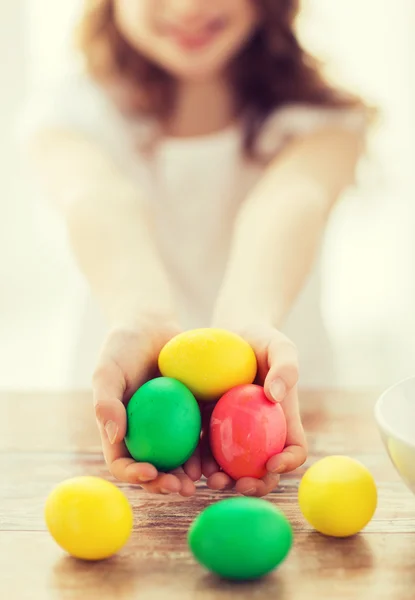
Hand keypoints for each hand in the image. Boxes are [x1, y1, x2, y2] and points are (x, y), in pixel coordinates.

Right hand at [92, 318, 198, 496]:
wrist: (150, 325)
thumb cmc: (122, 347)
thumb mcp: (107, 371)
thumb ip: (105, 402)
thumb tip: (114, 436)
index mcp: (121, 431)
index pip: (122, 462)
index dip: (134, 475)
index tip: (150, 473)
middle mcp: (145, 434)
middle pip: (154, 469)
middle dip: (167, 484)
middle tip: (183, 488)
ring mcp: (170, 427)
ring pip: (180, 458)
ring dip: (192, 473)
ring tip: (207, 478)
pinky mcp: (192, 414)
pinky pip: (201, 434)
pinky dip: (209, 447)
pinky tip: (223, 453)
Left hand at [205, 325, 307, 496]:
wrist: (231, 333)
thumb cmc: (262, 340)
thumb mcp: (280, 347)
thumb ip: (285, 368)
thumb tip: (274, 395)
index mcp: (283, 420)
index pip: (294, 449)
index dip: (288, 462)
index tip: (273, 463)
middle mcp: (261, 433)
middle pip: (263, 469)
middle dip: (253, 484)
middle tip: (239, 484)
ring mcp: (234, 432)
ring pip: (231, 466)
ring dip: (223, 479)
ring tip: (210, 481)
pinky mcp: (209, 426)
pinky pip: (205, 448)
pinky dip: (199, 461)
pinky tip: (188, 465)